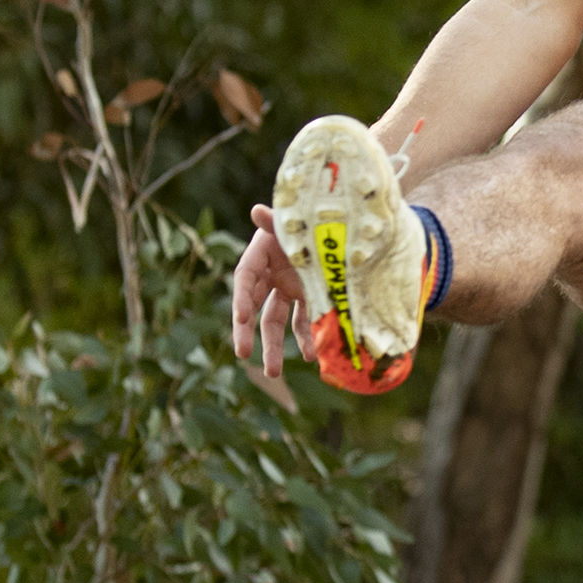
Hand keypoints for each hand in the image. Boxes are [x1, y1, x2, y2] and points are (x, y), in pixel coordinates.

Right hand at [231, 203, 303, 384]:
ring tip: (273, 373)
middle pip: (254, 307)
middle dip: (248, 332)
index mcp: (262, 253)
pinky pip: (304, 322)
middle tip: (243, 354)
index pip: (245, 277)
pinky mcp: (309, 298)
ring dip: (275, 347)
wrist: (342, 220)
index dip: (241, 298)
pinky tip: (313, 357)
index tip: (241, 318)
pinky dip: (307, 339)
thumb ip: (275, 219)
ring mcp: (290, 288)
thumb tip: (257, 210)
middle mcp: (271, 274)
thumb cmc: (312, 216)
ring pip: (276, 322)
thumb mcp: (293, 218)